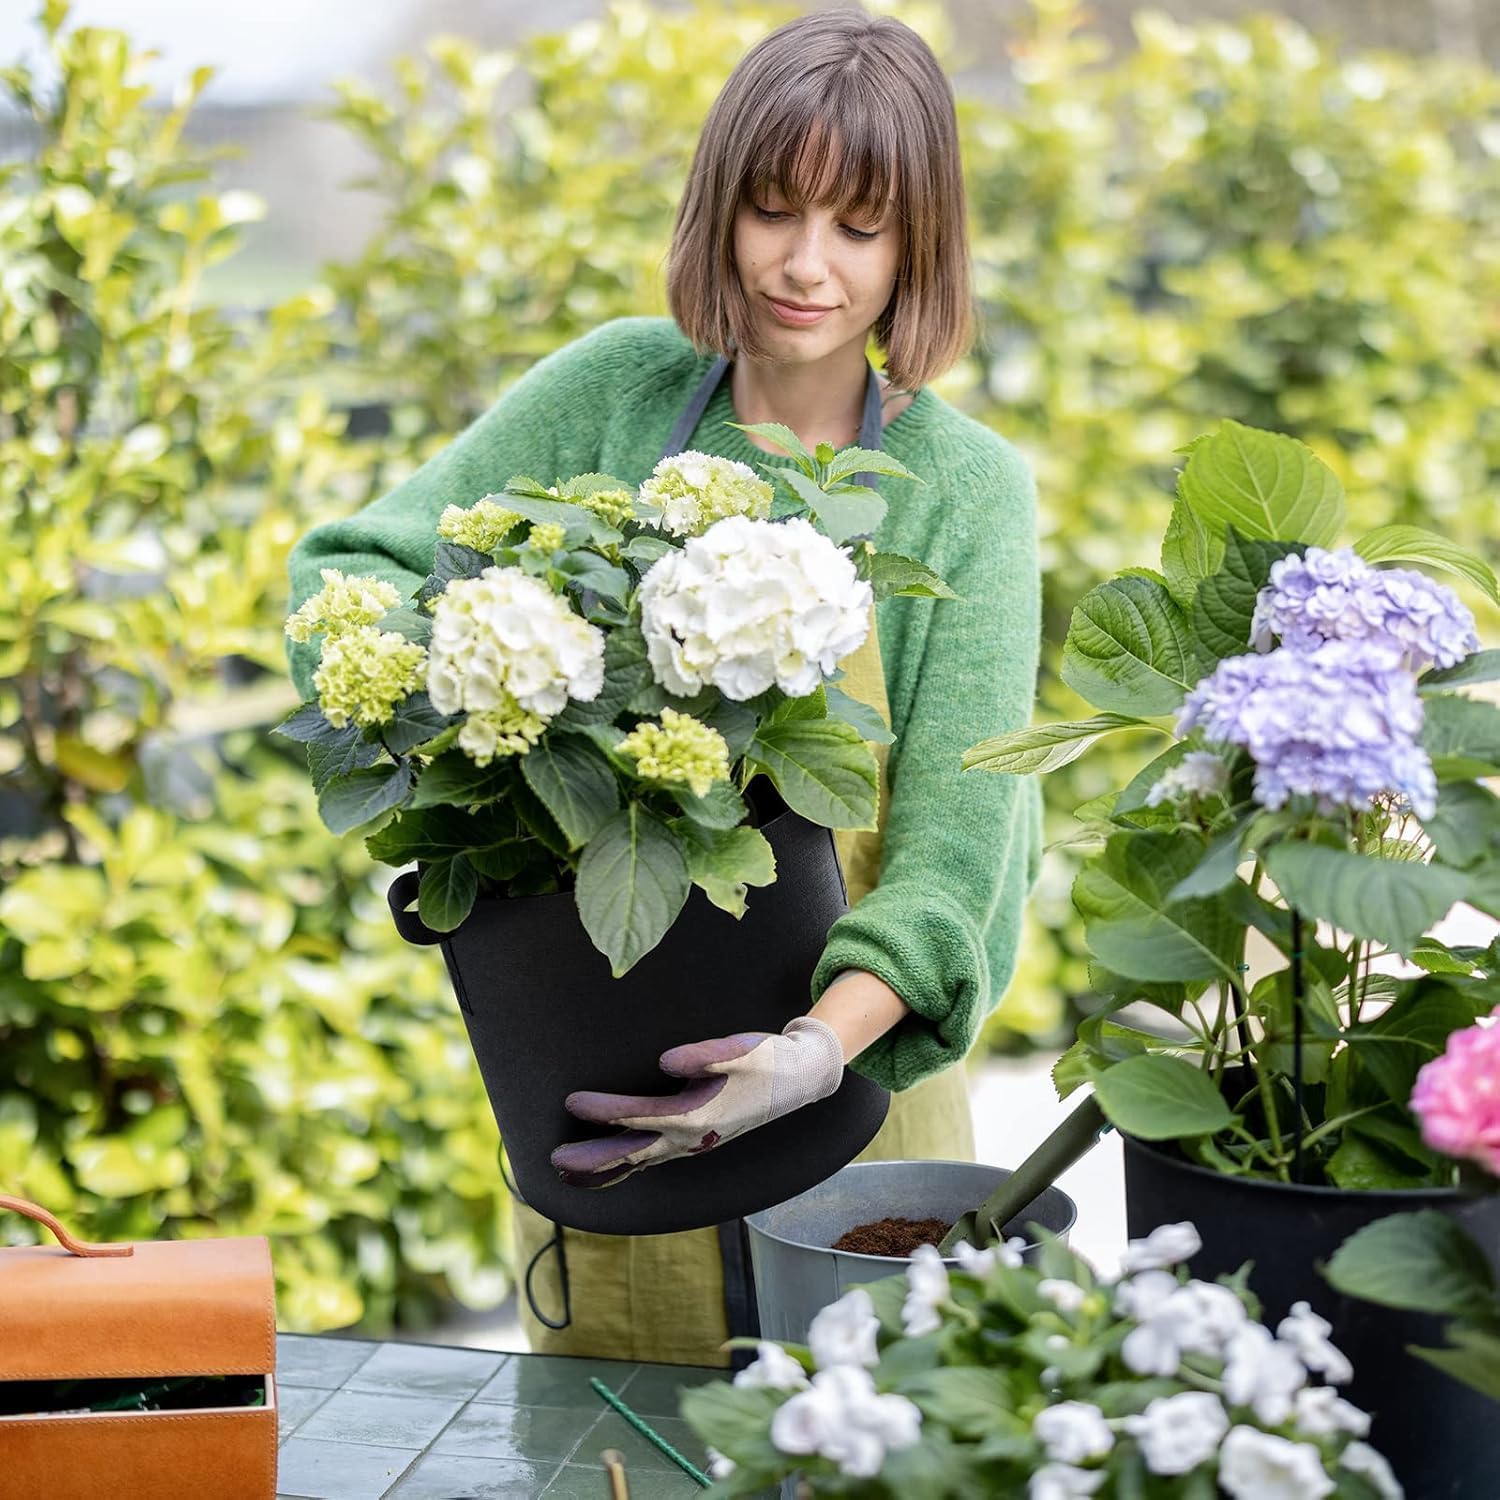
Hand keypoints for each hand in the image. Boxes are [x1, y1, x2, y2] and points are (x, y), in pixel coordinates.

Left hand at [550, 1015, 845, 1187]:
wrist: (800, 1078)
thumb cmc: (768, 1059)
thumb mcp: (742, 1049)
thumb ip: (705, 1055)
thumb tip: (668, 1061)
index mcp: (699, 1116)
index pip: (642, 1117)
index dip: (607, 1111)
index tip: (574, 1101)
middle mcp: (692, 1138)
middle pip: (634, 1153)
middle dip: (594, 1158)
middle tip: (553, 1161)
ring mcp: (693, 1143)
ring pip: (641, 1162)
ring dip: (604, 1169)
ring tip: (566, 1174)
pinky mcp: (695, 1140)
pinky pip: (652, 1159)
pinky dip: (626, 1168)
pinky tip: (609, 1170)